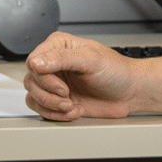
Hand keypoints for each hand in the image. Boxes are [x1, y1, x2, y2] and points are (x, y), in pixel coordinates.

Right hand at [22, 31, 137, 120]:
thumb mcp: (91, 60)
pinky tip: (73, 111)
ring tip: (71, 106)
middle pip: (31, 81)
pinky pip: (42, 109)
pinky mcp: (58, 100)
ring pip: (33, 96)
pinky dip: (55, 115)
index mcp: (59, 46)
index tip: (61, 86)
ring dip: (51, 106)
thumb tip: (36, 62)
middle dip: (49, 95)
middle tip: (68, 97)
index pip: (34, 61)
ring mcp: (55, 83)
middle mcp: (54, 64)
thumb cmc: (116, 71)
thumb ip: (62, 59)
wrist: (130, 93)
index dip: (44, 77)